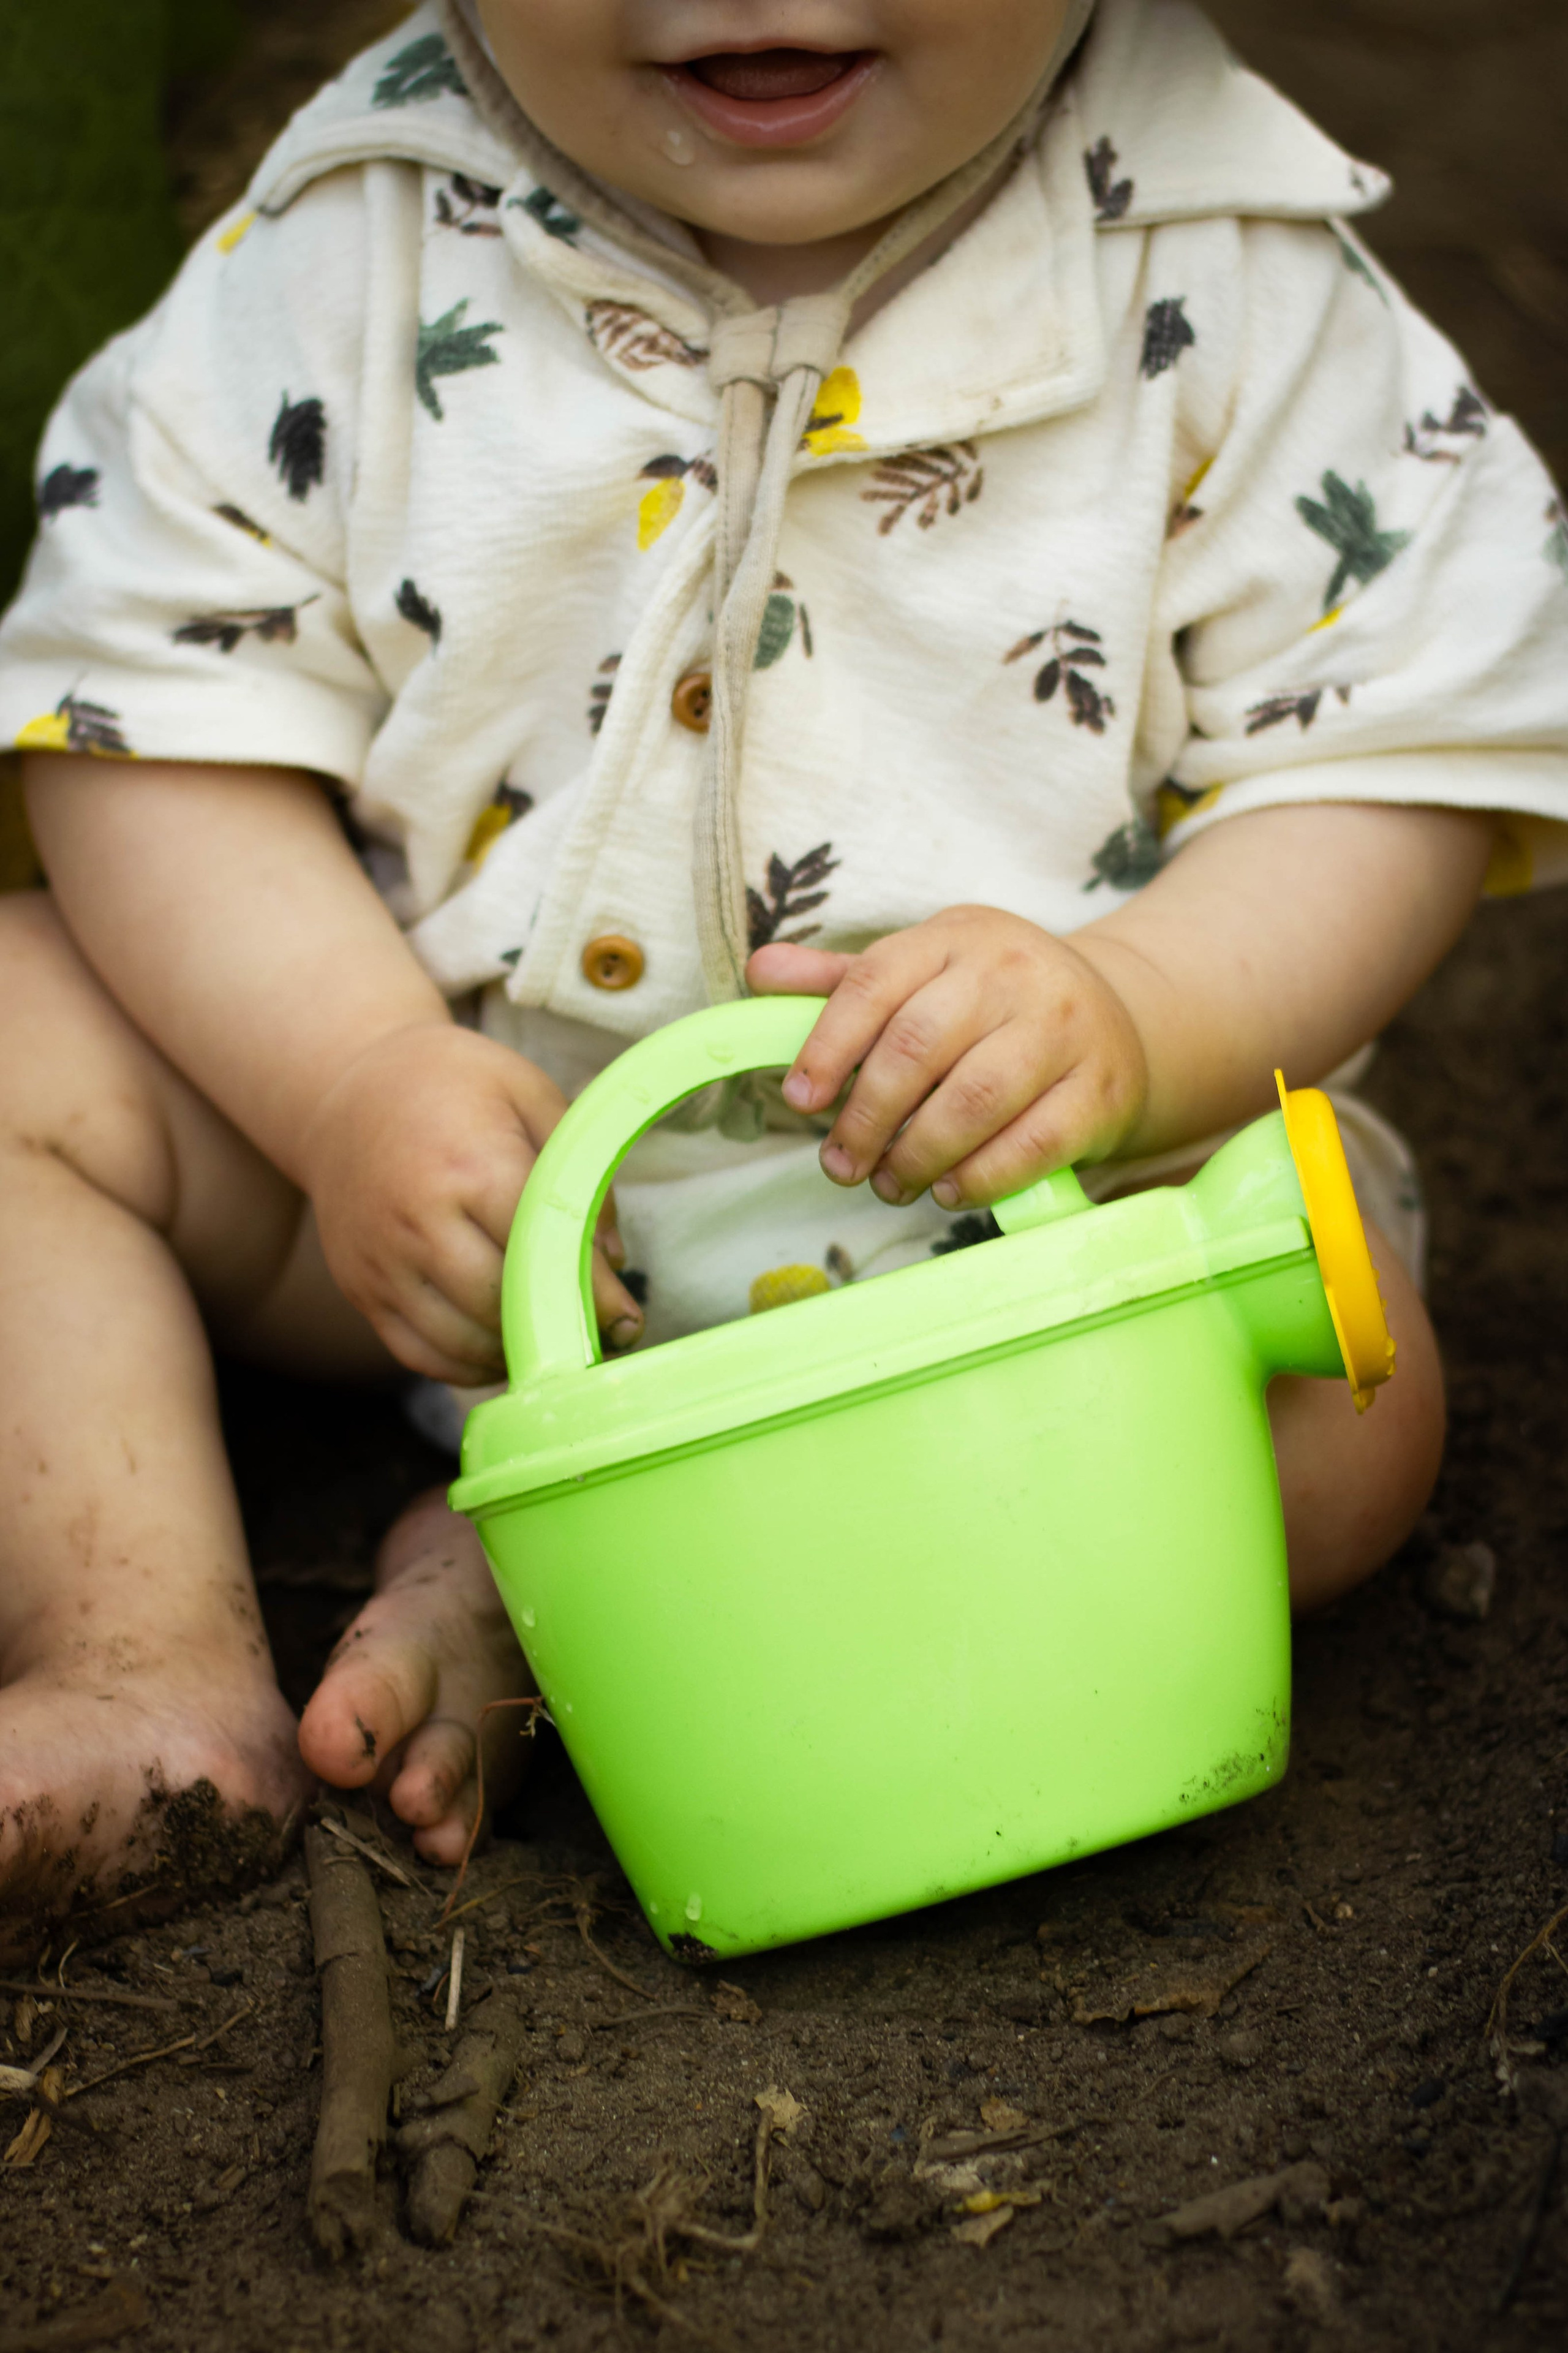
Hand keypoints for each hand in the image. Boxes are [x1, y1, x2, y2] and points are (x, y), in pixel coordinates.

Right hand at [301, 1022, 640, 1381]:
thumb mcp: (527, 1092)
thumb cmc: (450, 1084)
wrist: (341, 1090)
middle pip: (500, 1305)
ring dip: (514, 1355)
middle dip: (555, 1331)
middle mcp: (418, 1221)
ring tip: (552, 1345)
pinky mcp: (361, 1287)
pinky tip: (502, 1352)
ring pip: (459, 1342)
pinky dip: (466, 1366)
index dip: (591, 1292)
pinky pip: (418, 1353)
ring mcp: (383, 1261)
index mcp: (469, 1167)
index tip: (628, 1320)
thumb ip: (580, 1168)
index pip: (543, 1249)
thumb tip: (613, 1259)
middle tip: (596, 1340)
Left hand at [748, 905, 1147, 1208]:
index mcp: (956, 937)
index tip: (801, 1101)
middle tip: (839, 1165)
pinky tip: (947, 1190)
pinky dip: (978, 1177)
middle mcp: (1013, 973)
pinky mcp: (1100, 1090)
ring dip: (915, 1156)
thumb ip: (843, 980)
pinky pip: (1030, 1144)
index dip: (827, 1046)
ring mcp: (1064, 1030)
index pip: (875, 983)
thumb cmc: (995, 1004)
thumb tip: (759, 971)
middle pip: (917, 1047)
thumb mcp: (925, 973)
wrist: (1118, 1017)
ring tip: (889, 1184)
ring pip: (973, 1101)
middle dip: (865, 1118)